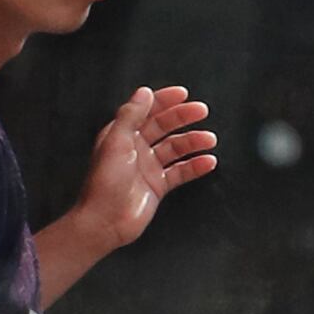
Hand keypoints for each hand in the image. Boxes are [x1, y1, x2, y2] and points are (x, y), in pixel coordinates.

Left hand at [65, 85, 217, 260]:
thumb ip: (130, 116)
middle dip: (183, 117)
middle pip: (164, 126)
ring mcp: (148, 167)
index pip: (145, 111)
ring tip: (209, 139)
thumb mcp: (116, 142)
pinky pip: (181, 172)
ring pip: (176, 148)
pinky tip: (208, 162)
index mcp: (122, 135)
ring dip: (193, 142)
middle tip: (202, 111)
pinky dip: (196, 166)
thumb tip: (144, 92)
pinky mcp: (158, 186)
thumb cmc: (104, 183)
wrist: (105, 222)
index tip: (183, 94)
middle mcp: (136, 148)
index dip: (163, 100)